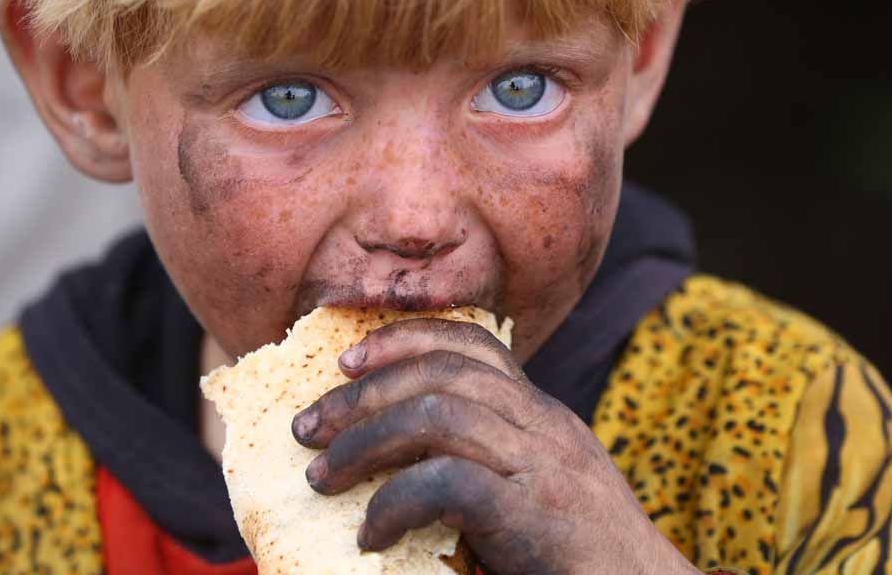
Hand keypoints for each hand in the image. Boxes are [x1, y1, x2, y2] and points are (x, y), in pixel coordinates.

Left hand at [291, 318, 698, 574]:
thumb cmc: (582, 560)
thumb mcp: (539, 494)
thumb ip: (489, 465)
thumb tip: (403, 466)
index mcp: (544, 417)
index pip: (474, 345)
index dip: (404, 339)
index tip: (348, 361)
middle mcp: (545, 427)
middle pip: (443, 372)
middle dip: (364, 392)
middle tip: (309, 426)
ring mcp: (542, 466)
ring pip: (438, 415)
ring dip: (365, 441)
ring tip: (321, 477)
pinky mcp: (532, 514)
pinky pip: (447, 482)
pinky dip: (395, 501)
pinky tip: (370, 533)